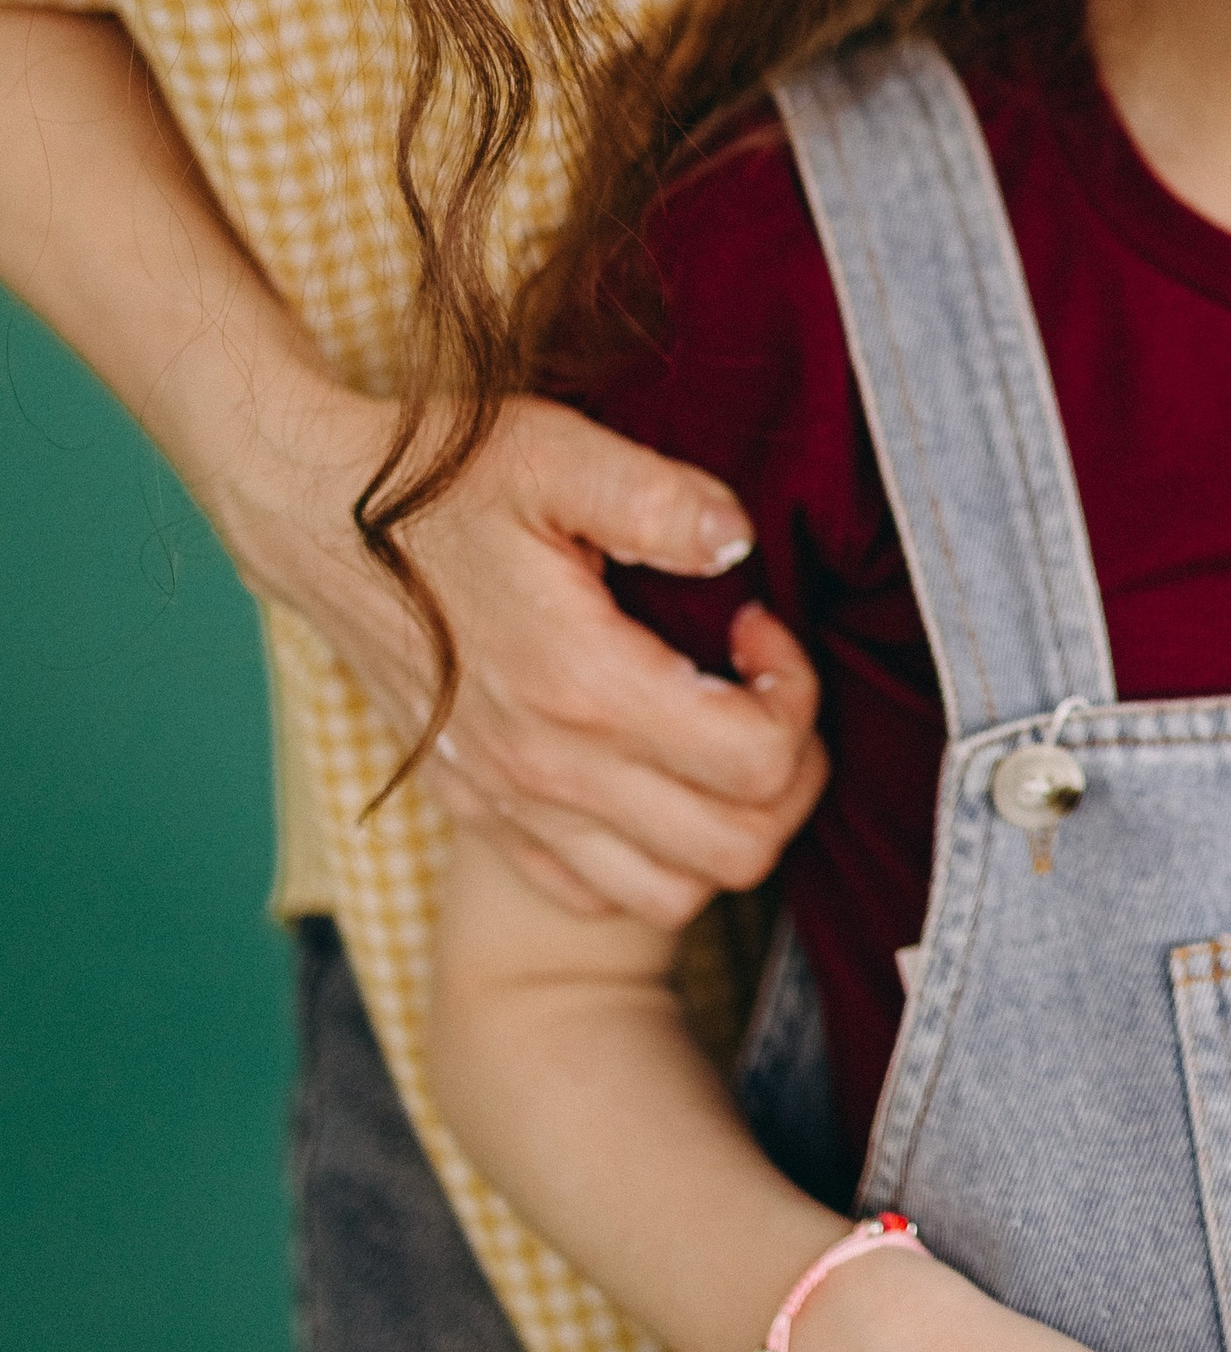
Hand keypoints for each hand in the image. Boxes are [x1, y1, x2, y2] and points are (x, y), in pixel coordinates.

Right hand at [222, 377, 827, 922]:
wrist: (315, 523)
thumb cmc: (439, 484)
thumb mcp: (554, 456)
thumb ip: (661, 499)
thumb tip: (742, 545)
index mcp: (581, 685)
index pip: (757, 759)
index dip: (795, 693)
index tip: (758, 625)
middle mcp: (548, 770)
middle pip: (739, 849)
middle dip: (790, 771)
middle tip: (762, 689)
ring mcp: (510, 807)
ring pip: (676, 894)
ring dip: (729, 826)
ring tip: (719, 738)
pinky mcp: (481, 816)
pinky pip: (597, 894)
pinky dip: (651, 858)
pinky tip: (651, 772)